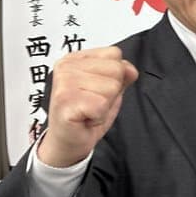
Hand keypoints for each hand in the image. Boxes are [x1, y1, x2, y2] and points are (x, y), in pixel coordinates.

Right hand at [37, 46, 138, 167]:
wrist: (67, 142)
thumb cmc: (85, 116)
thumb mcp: (109, 90)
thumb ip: (121, 75)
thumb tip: (130, 69)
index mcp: (75, 59)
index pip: (114, 54)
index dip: (114, 76)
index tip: (97, 90)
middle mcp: (67, 67)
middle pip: (115, 70)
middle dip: (111, 92)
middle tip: (93, 104)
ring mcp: (64, 83)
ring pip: (111, 87)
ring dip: (104, 105)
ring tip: (89, 111)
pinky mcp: (65, 101)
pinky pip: (101, 104)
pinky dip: (98, 116)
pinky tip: (86, 118)